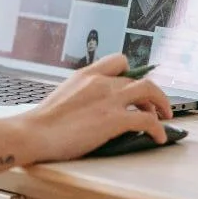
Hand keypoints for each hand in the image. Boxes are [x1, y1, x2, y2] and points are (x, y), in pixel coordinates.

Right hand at [22, 54, 173, 162]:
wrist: (34, 133)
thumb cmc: (41, 123)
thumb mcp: (62, 96)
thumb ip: (80, 94)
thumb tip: (89, 106)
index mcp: (86, 75)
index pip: (118, 60)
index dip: (132, 73)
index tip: (135, 86)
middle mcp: (101, 82)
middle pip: (139, 79)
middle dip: (151, 94)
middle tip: (155, 107)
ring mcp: (109, 99)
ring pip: (149, 91)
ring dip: (161, 104)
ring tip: (163, 118)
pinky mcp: (115, 120)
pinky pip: (147, 120)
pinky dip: (158, 129)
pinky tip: (158, 138)